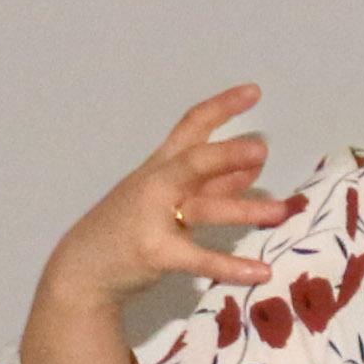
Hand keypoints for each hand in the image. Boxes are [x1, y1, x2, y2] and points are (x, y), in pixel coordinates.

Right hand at [51, 85, 296, 309]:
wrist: (82, 269)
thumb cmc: (128, 228)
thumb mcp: (168, 198)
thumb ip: (212, 183)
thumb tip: (255, 164)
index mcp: (160, 167)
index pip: (190, 128)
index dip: (221, 107)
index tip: (254, 91)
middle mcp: (155, 186)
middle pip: (191, 162)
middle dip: (225, 155)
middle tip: (261, 151)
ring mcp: (152, 219)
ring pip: (202, 208)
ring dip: (244, 209)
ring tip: (281, 211)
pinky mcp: (156, 253)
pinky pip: (199, 259)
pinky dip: (231, 266)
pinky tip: (262, 272)